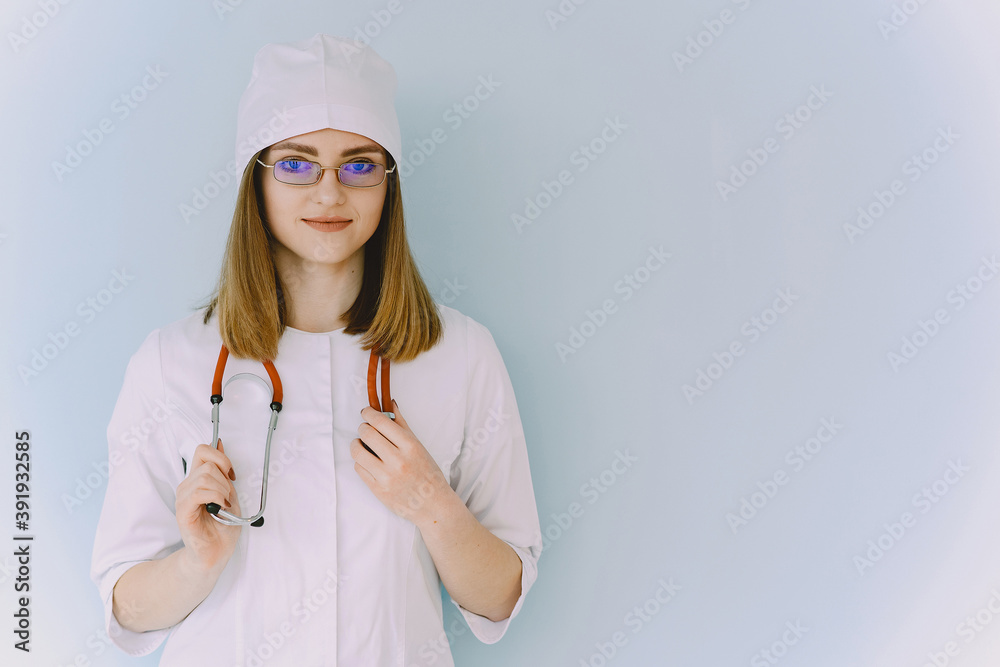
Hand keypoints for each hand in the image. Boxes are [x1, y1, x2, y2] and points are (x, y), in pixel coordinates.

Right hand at [174, 439, 241, 574]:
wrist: (217, 551)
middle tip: (228, 497)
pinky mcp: (183, 512)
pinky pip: (198, 493)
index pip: (202, 450)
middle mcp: (187, 486)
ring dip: (222, 490)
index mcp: (197, 479)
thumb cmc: (222, 525)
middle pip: (207, 462)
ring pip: (204, 476)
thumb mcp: (229, 491)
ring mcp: (183, 498)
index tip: (232, 474)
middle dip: (225, 478)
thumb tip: (219, 442)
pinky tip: (220, 508)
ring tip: (224, 505)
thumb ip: (223, 470)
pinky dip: (215, 497)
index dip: (221, 457)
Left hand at [351, 400, 454, 526]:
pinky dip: (360, 461)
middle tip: (365, 428)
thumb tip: (390, 404)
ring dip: (356, 444)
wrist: (433, 504)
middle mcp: (398, 461)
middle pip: (367, 434)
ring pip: (358, 452)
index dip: (369, 414)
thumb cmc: (428, 473)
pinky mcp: (378, 490)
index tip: (366, 412)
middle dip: (363, 428)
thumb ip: (402, 425)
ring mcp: (386, 477)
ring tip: (362, 444)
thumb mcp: (419, 446)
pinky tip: (368, 460)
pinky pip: (359, 468)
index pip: (381, 422)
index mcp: (410, 446)